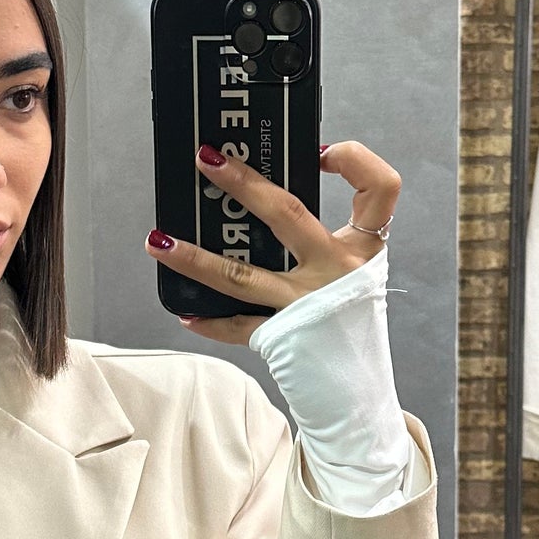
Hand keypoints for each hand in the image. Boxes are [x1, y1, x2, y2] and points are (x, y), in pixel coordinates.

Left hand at [146, 138, 400, 345]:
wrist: (357, 387)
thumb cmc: (350, 318)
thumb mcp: (355, 269)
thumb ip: (323, 232)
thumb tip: (260, 193)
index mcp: (362, 248)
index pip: (380, 187)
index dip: (354, 159)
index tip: (321, 151)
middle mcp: (337, 271)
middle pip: (289, 214)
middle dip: (243, 183)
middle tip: (206, 160)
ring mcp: (306, 304)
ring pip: (242, 275)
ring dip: (195, 258)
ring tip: (158, 242)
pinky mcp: (282, 336)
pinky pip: (238, 326)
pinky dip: (210, 320)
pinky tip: (185, 312)